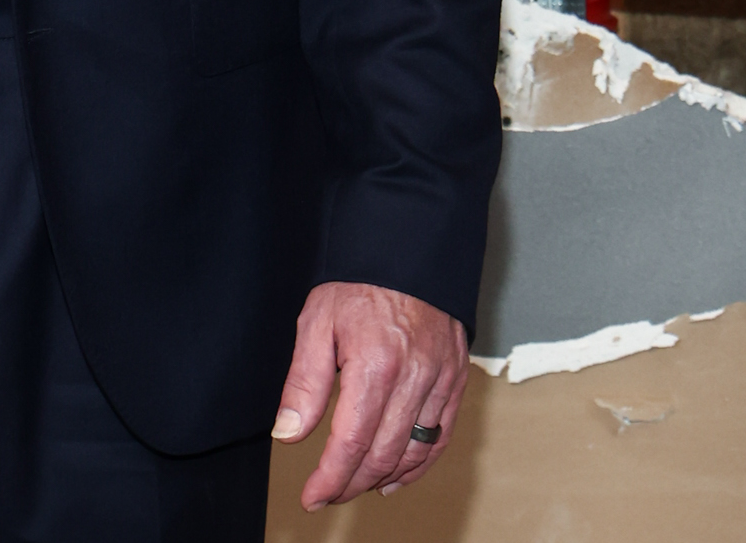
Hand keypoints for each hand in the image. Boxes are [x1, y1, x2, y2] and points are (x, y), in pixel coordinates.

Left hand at [271, 281, 466, 507]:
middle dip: (352, 483)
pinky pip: (441, 435)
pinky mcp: (456, 378)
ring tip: (357, 485)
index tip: (313, 497)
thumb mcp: (317, 323)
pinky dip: (420, 463)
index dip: (331, 478)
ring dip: (384, 477)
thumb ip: (305, 383)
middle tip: (328, 493)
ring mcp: (441, 379)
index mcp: (376, 364)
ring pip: (415, 451)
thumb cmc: (359, 281)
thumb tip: (288, 433)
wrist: (408, 247)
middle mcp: (415, 377)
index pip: (352, 442)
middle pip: (384, 454)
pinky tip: (397, 475)